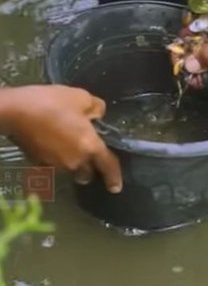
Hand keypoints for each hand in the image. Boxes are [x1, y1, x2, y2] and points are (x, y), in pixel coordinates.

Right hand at [0, 85, 121, 193]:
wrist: (13, 111)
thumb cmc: (51, 102)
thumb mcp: (81, 97)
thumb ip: (96, 108)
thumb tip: (98, 115)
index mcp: (89, 145)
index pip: (108, 165)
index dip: (114, 177)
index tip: (116, 188)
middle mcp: (75, 160)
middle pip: (87, 172)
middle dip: (90, 169)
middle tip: (88, 156)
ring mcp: (56, 164)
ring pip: (70, 169)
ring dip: (73, 162)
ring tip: (67, 144)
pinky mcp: (39, 163)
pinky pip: (54, 164)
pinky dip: (56, 157)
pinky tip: (51, 142)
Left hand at [184, 0, 207, 88]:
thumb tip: (189, 67)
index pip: (203, 77)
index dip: (187, 70)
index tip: (174, 57)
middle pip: (202, 60)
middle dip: (188, 49)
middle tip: (180, 36)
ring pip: (207, 44)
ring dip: (195, 35)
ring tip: (188, 24)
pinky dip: (205, 24)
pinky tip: (200, 16)